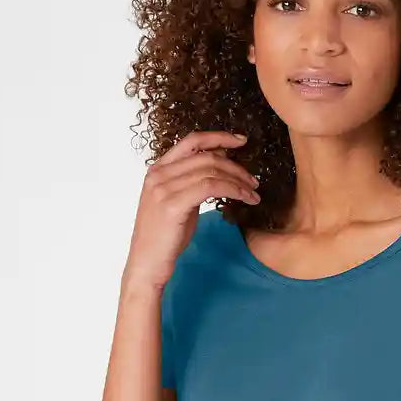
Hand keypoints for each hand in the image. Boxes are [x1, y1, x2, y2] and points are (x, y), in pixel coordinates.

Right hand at [121, 129, 259, 292]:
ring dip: (238, 180)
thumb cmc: (164, 237)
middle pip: (206, 156)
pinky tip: (244, 198)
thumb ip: (193, 182)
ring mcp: (163, 188)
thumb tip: (219, 165)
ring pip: (211, 170)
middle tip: (253, 180)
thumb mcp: (179, 201)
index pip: (191, 141)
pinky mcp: (172, 204)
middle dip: (235, 166)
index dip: (219, 137)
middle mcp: (158, 174)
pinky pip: (211, 187)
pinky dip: (233, 190)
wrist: (147, 263)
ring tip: (253, 192)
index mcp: (158, 169)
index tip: (241, 141)